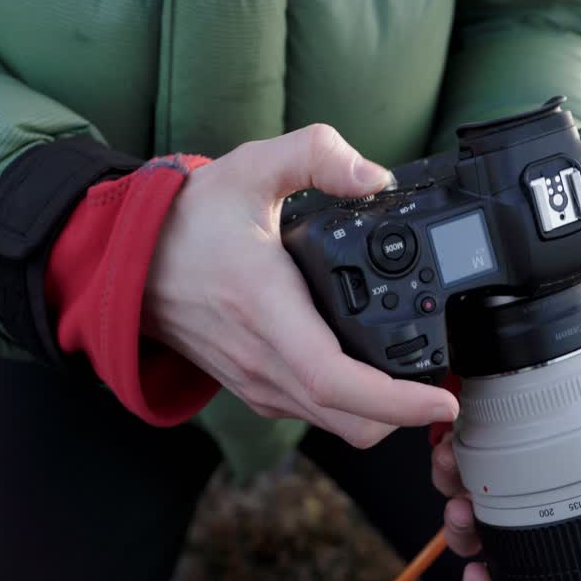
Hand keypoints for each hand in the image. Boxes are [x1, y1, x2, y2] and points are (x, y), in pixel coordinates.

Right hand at [142, 124, 459, 447]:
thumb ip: (315, 155)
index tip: (442, 397)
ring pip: (335, 425)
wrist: (126, 263)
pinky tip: (379, 377)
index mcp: (266, 309)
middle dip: (408, 417)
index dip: (395, 400)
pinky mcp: (255, 387)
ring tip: (427, 385)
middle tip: (453, 388)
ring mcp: (257, 381)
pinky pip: (315, 415)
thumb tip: (376, 177)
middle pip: (348, 419)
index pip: (334, 379)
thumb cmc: (187, 220)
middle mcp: (262, 359)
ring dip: (385, 418)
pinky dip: (356, 410)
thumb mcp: (250, 167)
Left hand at [431, 424, 580, 580]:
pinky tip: (449, 452)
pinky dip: (444, 464)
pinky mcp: (468, 450)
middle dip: (467, 544)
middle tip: (467, 523)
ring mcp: (489, 482)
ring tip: (460, 492)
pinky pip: (446, 470)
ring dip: (453, 508)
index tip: (487, 579)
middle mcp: (518, 511)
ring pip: (458, 515)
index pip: (526, 574)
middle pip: (480, 551)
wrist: (574, 363)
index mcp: (556, 522)